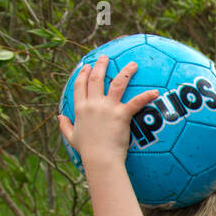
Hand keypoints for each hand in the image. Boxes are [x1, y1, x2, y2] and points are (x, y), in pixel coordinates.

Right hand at [57, 56, 158, 171]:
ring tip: (133, 64)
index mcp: (81, 108)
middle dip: (100, 65)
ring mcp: (107, 108)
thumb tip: (59, 117)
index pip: (80, 85)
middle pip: (96, 78)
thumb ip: (65, 126)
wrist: (100, 158)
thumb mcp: (72, 137)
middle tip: (105, 57)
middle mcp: (93, 104)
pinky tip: (155, 92)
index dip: (82, 73)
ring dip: (125, 72)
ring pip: (116, 83)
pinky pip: (136, 102)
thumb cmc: (88, 151)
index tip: (86, 65)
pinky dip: (146, 96)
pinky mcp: (121, 115)